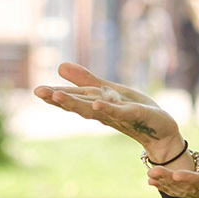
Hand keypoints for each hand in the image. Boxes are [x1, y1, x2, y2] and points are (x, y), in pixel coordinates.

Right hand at [34, 62, 181, 159]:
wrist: (161, 131)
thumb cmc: (134, 110)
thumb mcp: (108, 91)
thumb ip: (86, 80)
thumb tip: (60, 66)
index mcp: (95, 104)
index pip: (72, 99)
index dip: (55, 95)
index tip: (37, 90)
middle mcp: (103, 112)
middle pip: (78, 105)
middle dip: (59, 98)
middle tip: (39, 92)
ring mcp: (117, 114)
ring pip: (93, 109)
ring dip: (75, 103)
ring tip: (58, 95)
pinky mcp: (134, 115)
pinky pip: (118, 112)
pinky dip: (107, 108)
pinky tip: (97, 103)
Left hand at [147, 163, 198, 197]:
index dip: (193, 180)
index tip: (178, 174)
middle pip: (189, 187)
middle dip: (171, 180)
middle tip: (154, 173)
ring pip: (182, 190)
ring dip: (165, 183)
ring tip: (149, 175)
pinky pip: (182, 192)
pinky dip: (167, 186)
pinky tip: (153, 180)